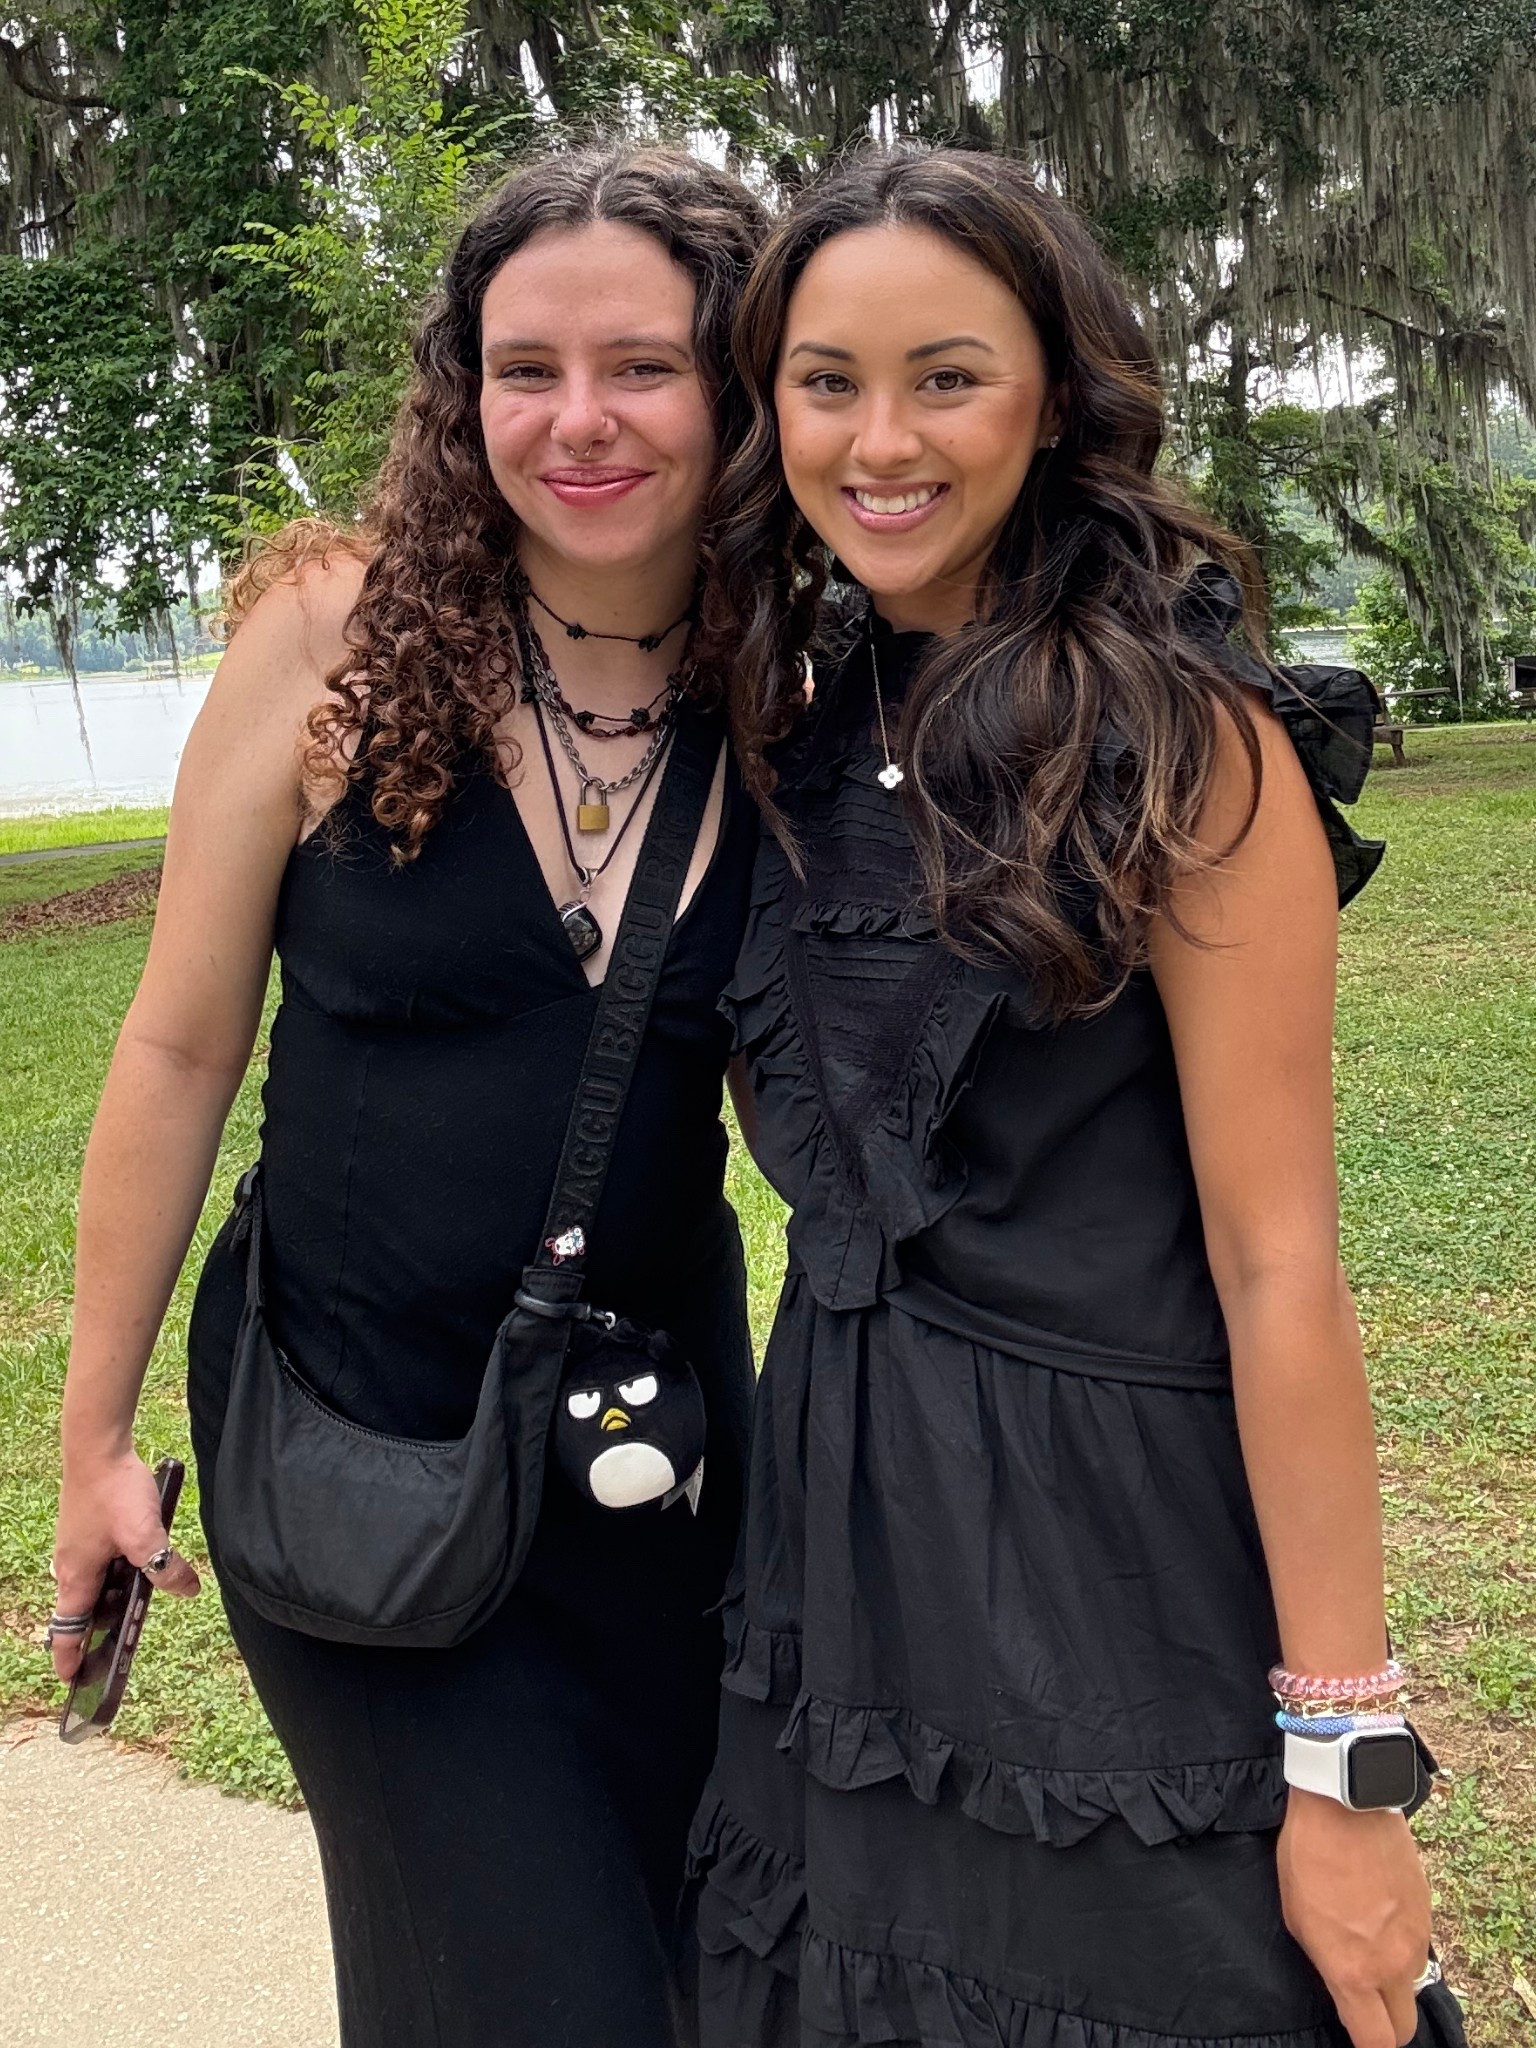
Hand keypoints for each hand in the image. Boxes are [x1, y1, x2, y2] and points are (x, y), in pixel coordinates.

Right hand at [50, 1450, 200, 1680]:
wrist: (98, 1446)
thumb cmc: (113, 1491)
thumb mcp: (145, 1536)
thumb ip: (165, 1568)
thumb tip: (188, 1590)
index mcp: (76, 1577)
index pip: (66, 1631)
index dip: (69, 1658)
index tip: (74, 1680)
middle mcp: (71, 1566)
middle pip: (84, 1609)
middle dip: (101, 1628)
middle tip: (122, 1641)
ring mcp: (78, 1546)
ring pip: (96, 1583)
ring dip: (114, 1595)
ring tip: (141, 1598)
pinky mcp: (89, 1527)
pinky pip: (103, 1560)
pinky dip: (119, 1569)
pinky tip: (144, 1555)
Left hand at [1278, 1788, 1430, 2047]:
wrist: (1346, 1806)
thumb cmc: (1309, 1857)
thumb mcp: (1297, 1918)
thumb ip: (1326, 1964)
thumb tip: (1341, 1985)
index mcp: (1354, 1971)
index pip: (1375, 2041)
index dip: (1365, 2045)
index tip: (1354, 2034)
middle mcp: (1392, 1964)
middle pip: (1402, 2026)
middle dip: (1386, 2025)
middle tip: (1364, 2004)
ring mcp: (1416, 1939)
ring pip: (1410, 1983)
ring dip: (1392, 1979)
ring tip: (1365, 1945)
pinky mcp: (1427, 1913)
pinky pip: (1417, 1947)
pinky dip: (1401, 1945)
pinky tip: (1378, 1917)